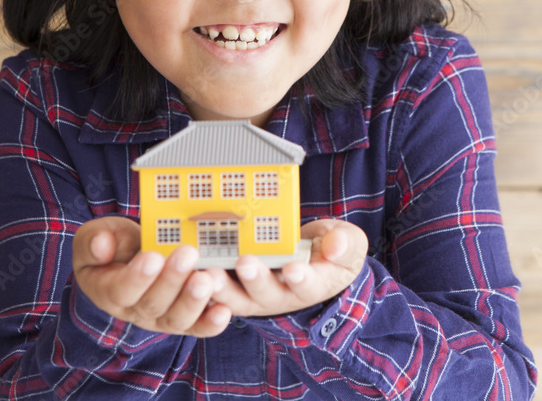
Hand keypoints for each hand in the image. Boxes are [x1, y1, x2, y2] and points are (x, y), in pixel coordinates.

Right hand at [72, 216, 230, 336]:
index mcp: (108, 291)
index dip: (137, 276)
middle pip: (153, 304)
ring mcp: (162, 318)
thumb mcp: (96, 236)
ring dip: (193, 301)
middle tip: (188, 254)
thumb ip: (93, 242)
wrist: (134, 256)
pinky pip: (198, 327)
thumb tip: (100, 245)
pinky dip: (211, 323)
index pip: (121, 290)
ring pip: (177, 319)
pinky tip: (224, 311)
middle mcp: (135, 311)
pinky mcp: (186, 319)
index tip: (153, 256)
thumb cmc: (114, 244)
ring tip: (206, 280)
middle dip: (172, 280)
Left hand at [206, 219, 367, 317]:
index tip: (294, 268)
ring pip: (237, 298)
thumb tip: (335, 247)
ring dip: (223, 287)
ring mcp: (254, 294)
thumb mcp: (349, 243)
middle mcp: (281, 296)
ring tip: (211, 273)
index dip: (300, 279)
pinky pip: (217, 289)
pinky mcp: (234, 285)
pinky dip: (204, 281)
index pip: (307, 286)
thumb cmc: (332, 249)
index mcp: (312, 285)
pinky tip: (192, 268)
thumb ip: (346, 244)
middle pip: (267, 294)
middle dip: (256, 279)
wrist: (312, 254)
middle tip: (246, 262)